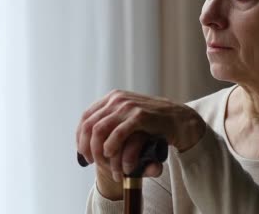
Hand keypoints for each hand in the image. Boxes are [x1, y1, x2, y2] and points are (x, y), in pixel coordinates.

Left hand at [76, 90, 205, 197]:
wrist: (178, 119)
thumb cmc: (152, 122)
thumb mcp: (129, 116)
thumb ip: (112, 120)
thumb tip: (88, 134)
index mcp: (112, 97)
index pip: (86, 117)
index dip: (80, 137)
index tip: (83, 152)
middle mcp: (117, 99)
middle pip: (90, 124)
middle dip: (86, 146)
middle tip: (88, 161)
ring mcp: (128, 106)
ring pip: (100, 129)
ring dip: (96, 149)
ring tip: (100, 161)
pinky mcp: (140, 116)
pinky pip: (117, 132)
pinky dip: (110, 145)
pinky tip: (110, 154)